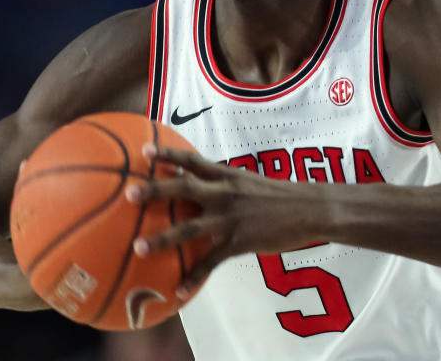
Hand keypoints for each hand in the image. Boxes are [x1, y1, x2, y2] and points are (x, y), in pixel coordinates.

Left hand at [124, 143, 325, 298]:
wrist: (311, 207)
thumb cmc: (282, 196)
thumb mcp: (252, 182)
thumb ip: (228, 184)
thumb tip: (208, 185)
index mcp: (227, 176)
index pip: (192, 160)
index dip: (167, 155)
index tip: (143, 150)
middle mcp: (224, 194)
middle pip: (183, 189)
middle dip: (154, 191)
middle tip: (129, 193)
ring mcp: (230, 218)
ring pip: (189, 228)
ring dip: (162, 239)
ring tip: (138, 247)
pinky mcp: (240, 241)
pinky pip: (211, 262)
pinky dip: (194, 277)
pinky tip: (180, 291)